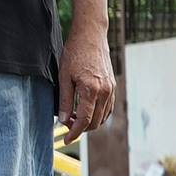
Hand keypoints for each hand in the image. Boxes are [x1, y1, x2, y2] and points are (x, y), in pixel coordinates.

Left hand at [58, 22, 115, 145]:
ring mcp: (111, 89)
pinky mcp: (113, 86)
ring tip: (73, 118)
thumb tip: (63, 119)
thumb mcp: (64, 77)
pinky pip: (107, 108)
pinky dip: (98, 115)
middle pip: (94, 122)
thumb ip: (64, 100)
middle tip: (66, 124)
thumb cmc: (74, 53)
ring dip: (89, 122)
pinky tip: (86, 112)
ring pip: (102, 117)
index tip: (66, 139)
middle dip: (80, 128)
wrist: (91, 36)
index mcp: (91, 90)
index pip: (83, 120)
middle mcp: (104, 91)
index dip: (74, 133)